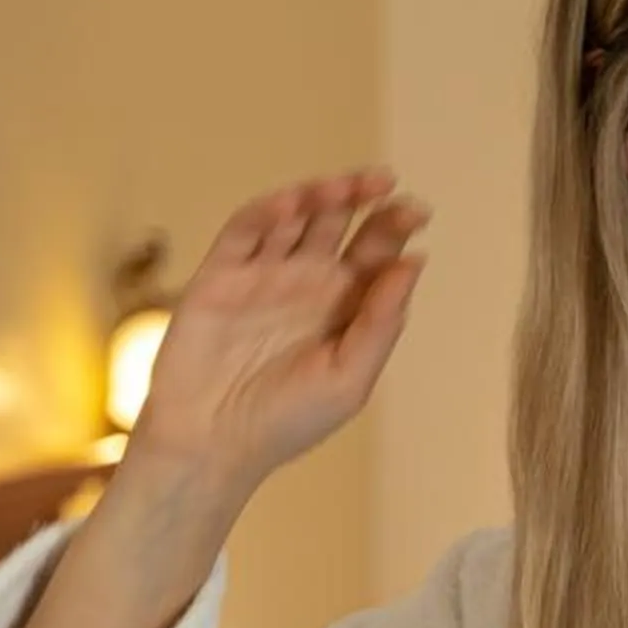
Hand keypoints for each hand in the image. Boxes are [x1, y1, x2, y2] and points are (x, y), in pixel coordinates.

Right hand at [126, 170, 426, 503]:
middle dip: (363, 199)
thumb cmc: (286, 423)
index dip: (395, 228)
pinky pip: (245, 231)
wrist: (210, 444)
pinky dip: (267, 211)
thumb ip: (380, 322)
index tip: (417, 212)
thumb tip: (414, 261)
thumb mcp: (349, 379)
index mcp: (343, 309)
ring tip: (344, 188)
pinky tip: (292, 204)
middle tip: (385, 183)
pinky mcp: (219, 275)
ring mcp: (262, 276)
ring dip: (319, 195)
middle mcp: (305, 285)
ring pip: (295, 217)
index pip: (375, 254)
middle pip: (339, 224)